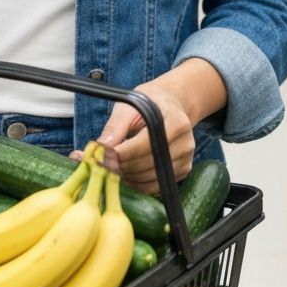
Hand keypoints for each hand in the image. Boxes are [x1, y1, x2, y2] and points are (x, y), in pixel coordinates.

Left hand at [74, 78, 194, 193]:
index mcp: (177, 121)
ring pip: (152, 177)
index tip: (103, 157)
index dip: (124, 152)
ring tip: (110, 169)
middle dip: (123, 166)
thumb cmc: (148, 102)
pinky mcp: (182, 171)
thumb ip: (116, 126)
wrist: (169, 103)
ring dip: (129, 177)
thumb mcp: (130, 105)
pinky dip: (138, 184)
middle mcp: (186, 143)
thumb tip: (100, 148)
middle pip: (150, 162)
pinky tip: (124, 176)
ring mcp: (186, 159)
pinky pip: (157, 185)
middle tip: (101, 165)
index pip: (148, 143)